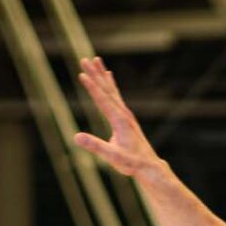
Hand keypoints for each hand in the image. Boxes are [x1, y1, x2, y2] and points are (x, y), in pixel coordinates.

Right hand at [72, 56, 164, 179]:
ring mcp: (126, 114)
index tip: (82, 74)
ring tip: (96, 60)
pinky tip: (109, 76)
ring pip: (111, 90)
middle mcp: (123, 114)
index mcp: (120, 121)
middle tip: (85, 59)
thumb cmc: (131, 163)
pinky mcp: (125, 117)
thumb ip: (96, 146)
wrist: (149, 166)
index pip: (103, 100)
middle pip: (107, 90)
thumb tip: (76, 137)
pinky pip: (116, 96)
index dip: (92, 87)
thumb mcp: (112, 157)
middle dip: (95, 74)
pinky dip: (110, 84)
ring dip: (102, 75)